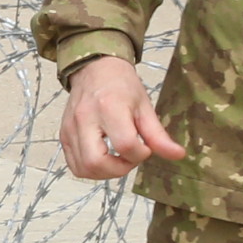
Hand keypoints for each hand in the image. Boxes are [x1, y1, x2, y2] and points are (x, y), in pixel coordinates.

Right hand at [59, 56, 182, 181]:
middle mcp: (84, 120)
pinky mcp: (63, 135)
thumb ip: (158, 135)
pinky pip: (74, 165)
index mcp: (109, 108)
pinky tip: (104, 158)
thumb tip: (178, 156)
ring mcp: (70, 129)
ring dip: (104, 173)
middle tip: (130, 159)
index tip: (146, 147)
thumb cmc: (121, 85)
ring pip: (83, 168)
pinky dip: (91, 170)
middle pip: (96, 162)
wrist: (94, 69)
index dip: (140, 154)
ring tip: (117, 159)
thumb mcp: (144, 106)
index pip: (125, 145)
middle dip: (119, 170)